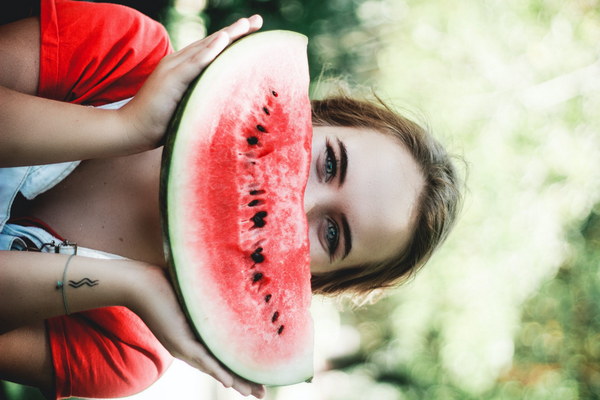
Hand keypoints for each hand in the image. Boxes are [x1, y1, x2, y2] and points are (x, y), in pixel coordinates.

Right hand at [119, 15, 262, 151]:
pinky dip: (210, 50)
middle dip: (235, 31)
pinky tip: (224, 40)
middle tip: (257, 21)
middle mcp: (178, 63)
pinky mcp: (171, 78)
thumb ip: (199, 99)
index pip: (210, 51)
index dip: (231, 40)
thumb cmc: (158, 124)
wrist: (130, 130)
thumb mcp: (185, 107)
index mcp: (182, 69)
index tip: (252, 31)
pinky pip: (194, 62)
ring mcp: (173, 68)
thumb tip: (222, 105)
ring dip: (227, 35)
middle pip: (211, 43)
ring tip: (246, 25)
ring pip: (205, 48)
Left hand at [129, 264, 265, 397]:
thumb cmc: (161, 283)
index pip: (222, 356)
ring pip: (216, 368)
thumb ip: (208, 295)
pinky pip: (203, 359)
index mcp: (194, 337)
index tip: (258, 377)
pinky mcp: (180, 342)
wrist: (136, 284)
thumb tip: (227, 280)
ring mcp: (185, 346)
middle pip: (223, 368)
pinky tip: (231, 382)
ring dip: (237, 382)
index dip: (241, 368)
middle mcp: (191, 347)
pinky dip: (218, 371)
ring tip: (254, 393)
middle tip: (263, 393)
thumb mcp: (191, 294)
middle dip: (245, 381)